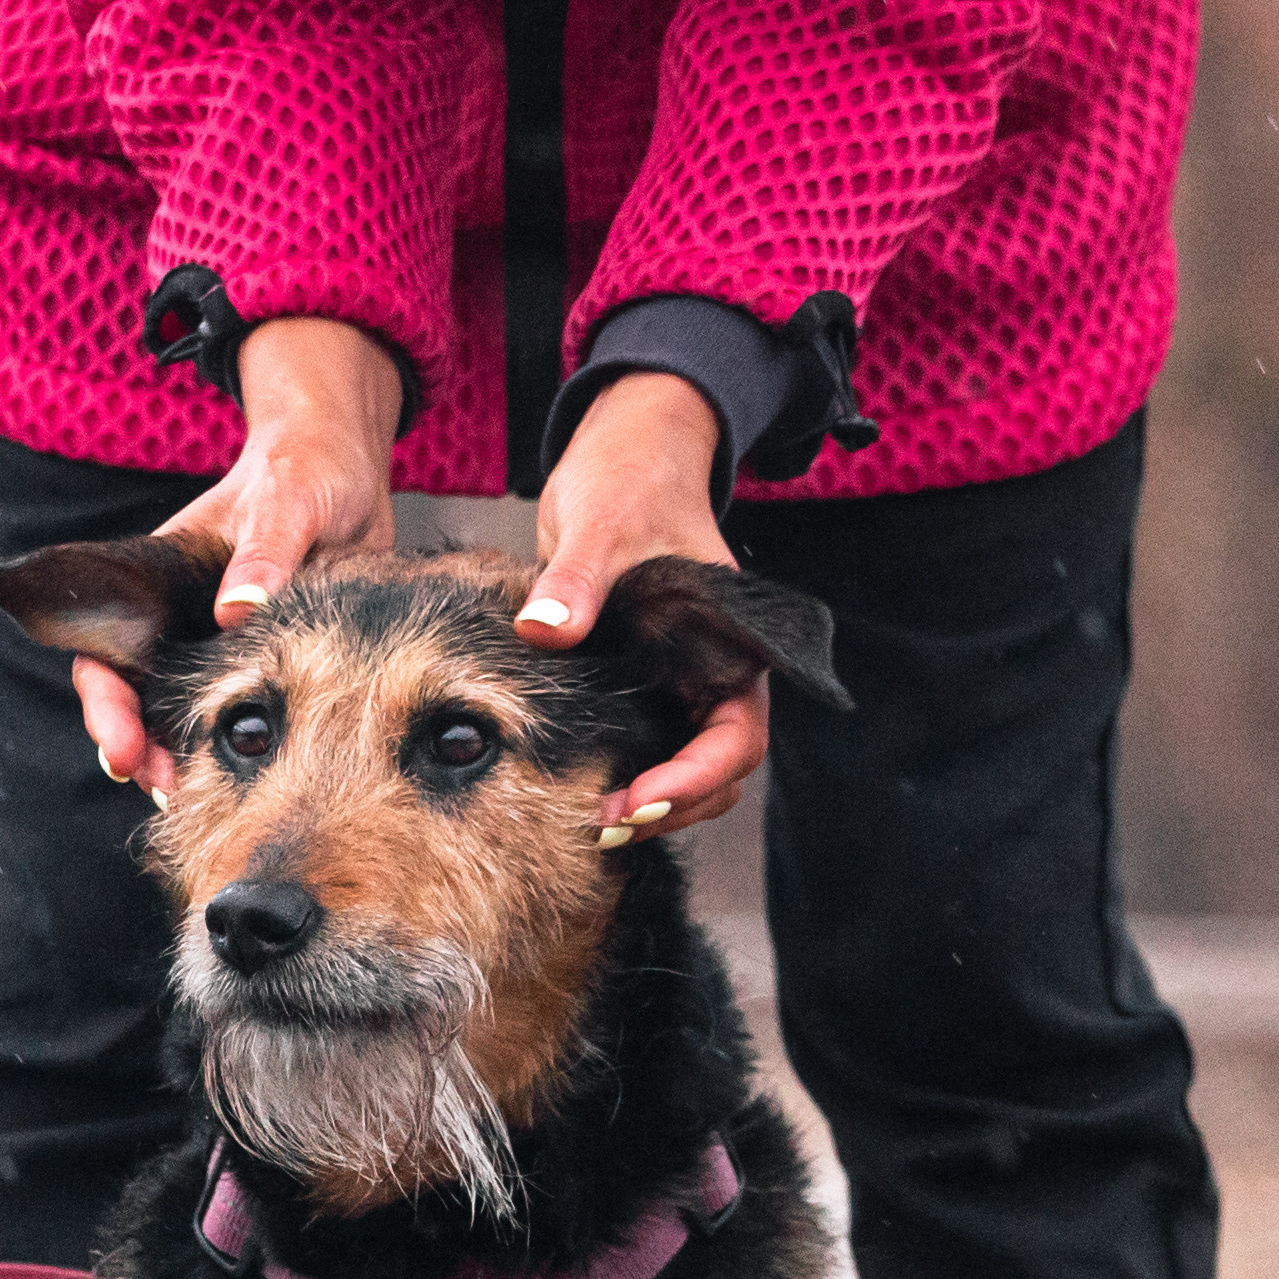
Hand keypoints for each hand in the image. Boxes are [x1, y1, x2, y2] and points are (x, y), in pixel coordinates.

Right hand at [74, 319, 401, 792]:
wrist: (348, 470)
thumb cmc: (304, 469)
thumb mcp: (287, 502)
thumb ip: (265, 551)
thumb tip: (236, 610)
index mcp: (155, 580)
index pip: (102, 651)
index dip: (104, 705)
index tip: (120, 748)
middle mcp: (176, 619)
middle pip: (132, 698)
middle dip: (137, 749)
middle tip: (163, 789)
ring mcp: (215, 644)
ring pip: (176, 713)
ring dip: (179, 757)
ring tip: (197, 800)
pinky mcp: (259, 659)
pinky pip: (234, 712)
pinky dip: (231, 747)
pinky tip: (251, 780)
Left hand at [517, 373, 767, 840]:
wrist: (624, 454)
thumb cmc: (630, 479)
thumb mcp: (599, 524)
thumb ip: (575, 582)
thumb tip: (542, 631)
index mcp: (733, 644)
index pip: (737, 738)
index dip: (694, 779)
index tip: (638, 799)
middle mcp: (714, 671)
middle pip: (718, 773)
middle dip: (670, 807)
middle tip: (604, 824)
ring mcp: (681, 680)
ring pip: (687, 769)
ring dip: (651, 804)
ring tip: (594, 821)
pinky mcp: (643, 681)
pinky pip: (649, 746)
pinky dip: (625, 776)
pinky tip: (580, 790)